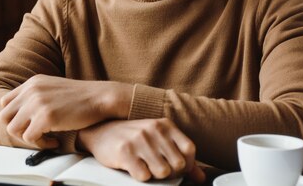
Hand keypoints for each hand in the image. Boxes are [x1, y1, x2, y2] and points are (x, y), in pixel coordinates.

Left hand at [0, 75, 131, 147]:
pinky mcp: (45, 117)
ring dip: (27, 138)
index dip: (14, 116)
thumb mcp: (53, 88)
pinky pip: (29, 138)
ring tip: (45, 138)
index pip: (5, 102)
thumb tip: (22, 115)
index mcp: (32, 82)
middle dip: (17, 128)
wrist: (100, 97)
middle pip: (4, 116)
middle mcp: (31, 90)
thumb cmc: (81, 97)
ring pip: (13, 129)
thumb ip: (37, 96)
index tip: (29, 123)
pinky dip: (41, 145)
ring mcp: (37, 103)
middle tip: (35, 133)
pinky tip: (55, 141)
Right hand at [77, 118, 204, 182]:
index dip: (187, 165)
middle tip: (157, 168)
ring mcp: (140, 140)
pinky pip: (144, 176)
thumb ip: (181, 156)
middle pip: (178, 164)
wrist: (100, 132)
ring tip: (145, 167)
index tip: (176, 168)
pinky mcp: (125, 152)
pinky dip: (140, 176)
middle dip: (170, 173)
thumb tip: (201, 177)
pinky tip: (134, 167)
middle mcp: (154, 129)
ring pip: (163, 172)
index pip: (190, 150)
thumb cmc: (134, 138)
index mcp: (165, 125)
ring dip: (155, 175)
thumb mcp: (158, 140)